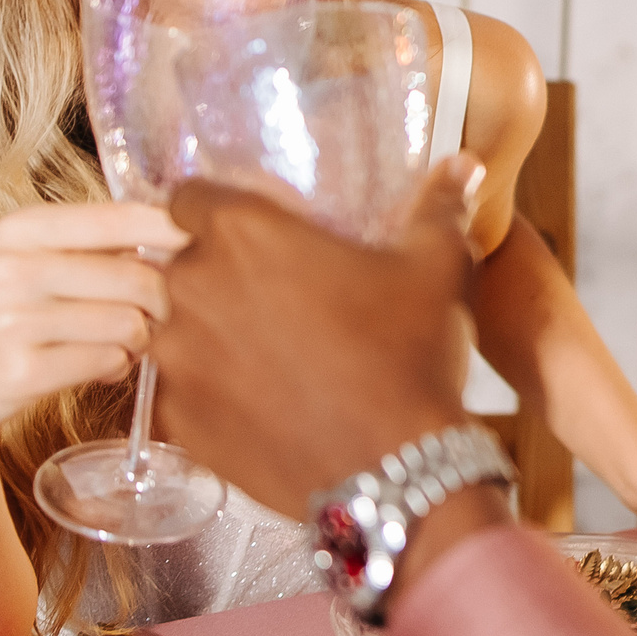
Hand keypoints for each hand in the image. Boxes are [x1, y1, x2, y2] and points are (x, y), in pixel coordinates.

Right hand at [0, 202, 185, 456]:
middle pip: (139, 278)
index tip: (214, 245)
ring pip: (129, 324)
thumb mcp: (33, 262)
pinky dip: (118, 367)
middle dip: (168, 303)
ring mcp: (12, 320)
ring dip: (143, 340)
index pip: (125, 217)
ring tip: (126, 342)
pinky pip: (108, 363)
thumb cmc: (3, 315)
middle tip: (167, 316)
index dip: (180, 231)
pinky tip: (101, 366)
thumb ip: (98, 246)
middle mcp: (14, 266)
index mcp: (23, 228)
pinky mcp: (20, 371)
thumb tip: (188, 234)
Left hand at [152, 157, 485, 517]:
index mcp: (242, 233)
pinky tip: (253, 400)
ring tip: (259, 353)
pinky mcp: (176, 419)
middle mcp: (192, 287)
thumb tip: (464, 165)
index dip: (211, 211)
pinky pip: (177, 391)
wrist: (394, 470)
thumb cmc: (410, 356)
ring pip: (172, 329)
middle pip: (176, 265)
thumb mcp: (437, 267)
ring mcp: (177, 359)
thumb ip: (438, 206)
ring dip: (203, 333)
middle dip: (211, 274)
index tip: (243, 231)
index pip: (184, 199)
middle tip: (265, 296)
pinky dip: (205, 392)